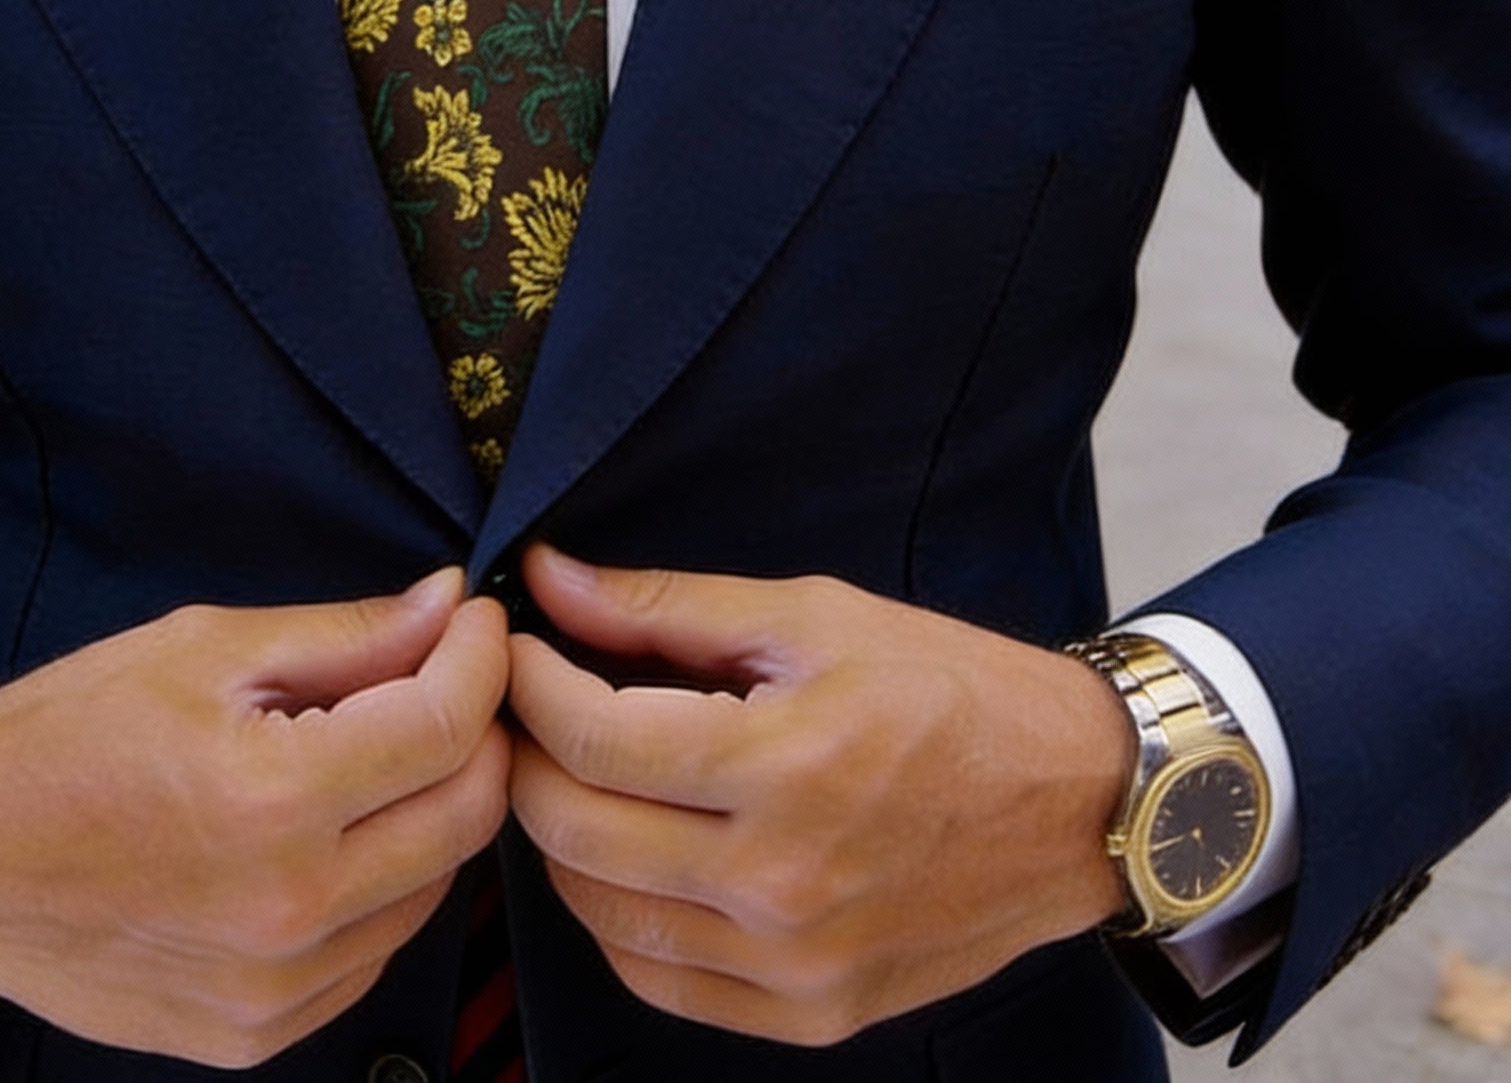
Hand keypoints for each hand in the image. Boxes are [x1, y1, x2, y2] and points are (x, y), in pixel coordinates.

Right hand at [0, 568, 509, 1068]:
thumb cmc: (63, 735)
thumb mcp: (204, 649)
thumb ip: (344, 635)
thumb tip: (446, 606)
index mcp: (271, 800)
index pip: (445, 726)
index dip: (481, 658)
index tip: (477, 621)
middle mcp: (288, 910)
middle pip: (466, 814)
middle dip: (480, 730)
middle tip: (451, 675)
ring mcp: (275, 989)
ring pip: (434, 886)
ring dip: (435, 807)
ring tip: (384, 747)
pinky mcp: (256, 1034)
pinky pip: (375, 950)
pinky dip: (385, 881)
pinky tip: (338, 828)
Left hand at [507, 547, 1133, 1047]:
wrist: (1075, 800)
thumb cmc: (950, 689)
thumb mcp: (810, 616)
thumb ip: (666, 605)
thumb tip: (550, 578)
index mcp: (784, 767)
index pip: (592, 738)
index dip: (530, 683)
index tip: (516, 645)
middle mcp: (781, 883)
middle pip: (575, 831)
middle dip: (527, 755)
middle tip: (527, 704)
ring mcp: (794, 964)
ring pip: (601, 914)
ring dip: (561, 838)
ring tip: (573, 771)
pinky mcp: (811, 1013)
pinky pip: (659, 979)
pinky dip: (617, 916)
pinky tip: (629, 853)